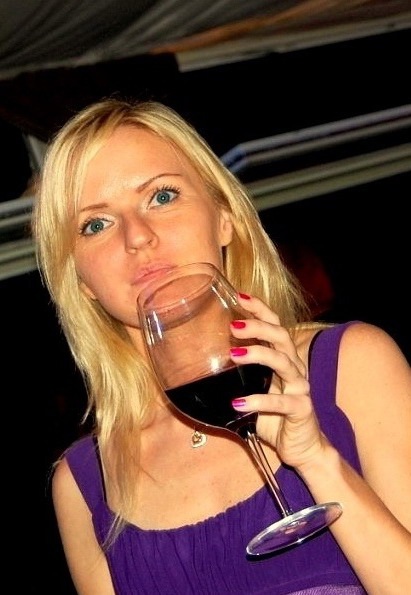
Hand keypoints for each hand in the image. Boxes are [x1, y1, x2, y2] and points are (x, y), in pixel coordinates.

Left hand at [230, 293, 326, 470]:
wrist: (301, 448)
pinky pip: (282, 402)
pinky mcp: (302, 410)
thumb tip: (199, 364)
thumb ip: (237, 377)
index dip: (259, 309)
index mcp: (282, 359)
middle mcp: (294, 368)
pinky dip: (259, 401)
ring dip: (258, 355)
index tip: (238, 295)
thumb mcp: (253, 391)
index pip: (274, 325)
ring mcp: (300, 388)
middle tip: (233, 325)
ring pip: (283, 362)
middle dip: (258, 327)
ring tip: (234, 354)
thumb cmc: (273, 417)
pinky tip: (238, 402)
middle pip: (281, 337)